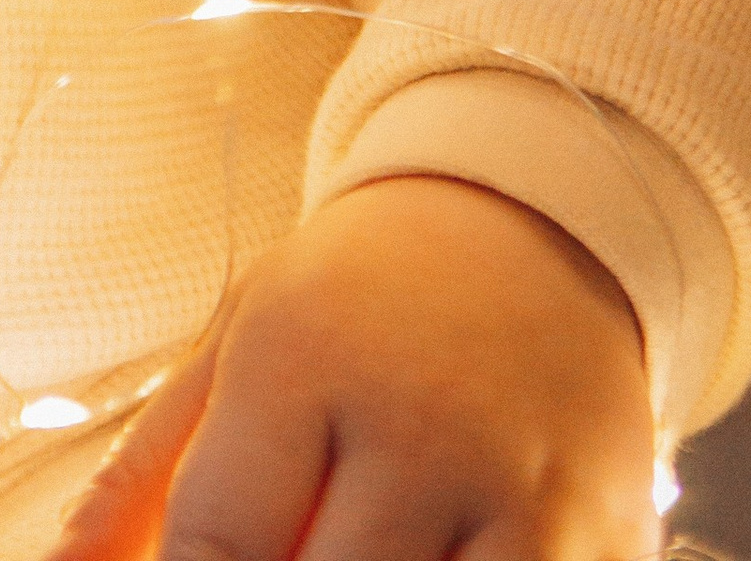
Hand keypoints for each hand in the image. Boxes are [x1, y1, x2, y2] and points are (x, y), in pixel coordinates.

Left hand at [56, 179, 656, 560]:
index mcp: (303, 360)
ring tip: (348, 556)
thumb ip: (143, 474)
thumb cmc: (357, 298)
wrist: (529, 223)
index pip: (221, 547)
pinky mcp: (606, 537)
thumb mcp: (237, 343)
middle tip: (281, 559)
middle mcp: (417, 423)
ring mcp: (523, 487)